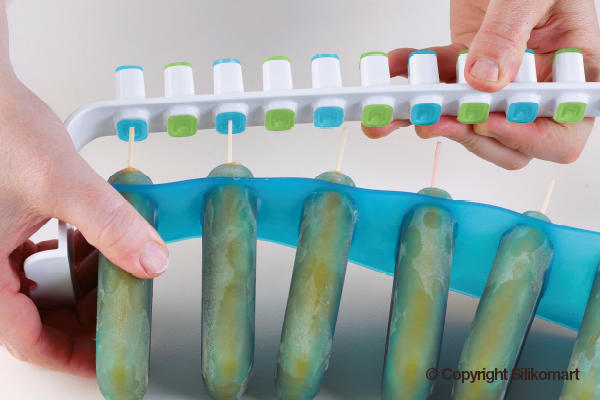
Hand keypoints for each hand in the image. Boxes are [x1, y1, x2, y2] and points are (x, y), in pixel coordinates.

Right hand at [0, 76, 168, 375]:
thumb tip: (150, 262)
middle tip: (120, 317)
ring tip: (112, 273)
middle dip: (80, 318)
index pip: (25, 338)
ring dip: (77, 284)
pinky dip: (64, 257)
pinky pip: (29, 258)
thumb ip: (110, 225)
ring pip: (34, 288)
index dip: (69, 355)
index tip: (104, 363)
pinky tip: (84, 244)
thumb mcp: (62, 183)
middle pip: (32, 317)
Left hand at [363, 0, 599, 169]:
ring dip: (428, 114)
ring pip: (465, 120)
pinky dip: (412, 76)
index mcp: (570, 73)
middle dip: (467, 135)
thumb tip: (486, 79)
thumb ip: (509, 34)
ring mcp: (498, 79)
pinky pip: (438, 81)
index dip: (524, 139)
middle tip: (434, 118)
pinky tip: (395, 66)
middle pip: (507, 141)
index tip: (486, 122)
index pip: (560, 134)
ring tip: (400, 105)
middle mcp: (535, 84)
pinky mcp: (465, 66)